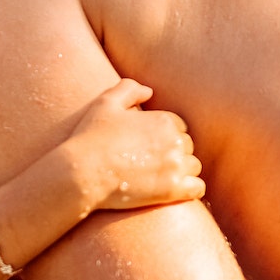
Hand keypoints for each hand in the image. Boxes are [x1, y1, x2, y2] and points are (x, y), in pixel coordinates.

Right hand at [66, 79, 205, 210]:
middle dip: (173, 152)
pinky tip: (175, 190)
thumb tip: (149, 91)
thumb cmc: (90, 137)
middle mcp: (175, 142)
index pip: (178, 126)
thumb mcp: (104, 104)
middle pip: (187, 146)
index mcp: (163, 120)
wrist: (82, 172)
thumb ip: (128, 89)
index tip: (147, 145)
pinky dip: (190, 189)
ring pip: (193, 167)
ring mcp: (176, 167)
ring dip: (181, 170)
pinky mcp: (174, 190)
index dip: (162, 135)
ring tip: (160, 176)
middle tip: (151, 162)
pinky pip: (197, 188)